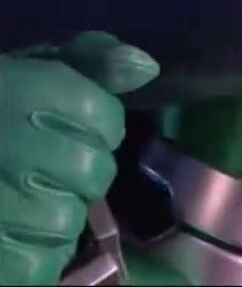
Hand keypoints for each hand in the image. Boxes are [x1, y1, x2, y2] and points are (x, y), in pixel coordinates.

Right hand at [0, 32, 157, 285]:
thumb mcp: (30, 67)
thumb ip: (91, 59)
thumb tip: (146, 67)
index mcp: (29, 92)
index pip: (109, 123)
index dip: (97, 129)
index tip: (65, 129)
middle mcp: (15, 143)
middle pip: (95, 174)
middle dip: (78, 174)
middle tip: (40, 169)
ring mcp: (2, 202)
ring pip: (66, 221)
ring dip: (52, 217)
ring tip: (17, 201)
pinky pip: (39, 264)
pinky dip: (30, 257)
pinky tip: (8, 233)